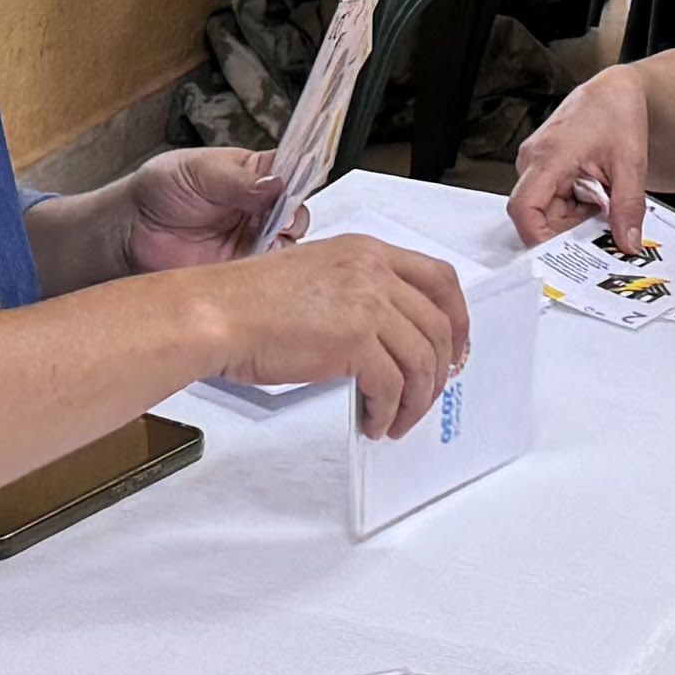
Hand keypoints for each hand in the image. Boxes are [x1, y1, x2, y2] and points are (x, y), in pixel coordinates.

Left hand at [114, 141, 289, 270]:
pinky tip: (256, 264)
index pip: (293, 173)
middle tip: (280, 220)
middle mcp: (262, 207)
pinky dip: (268, 273)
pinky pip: (266, 274)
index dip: (299, 181)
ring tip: (265, 242)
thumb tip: (277, 186)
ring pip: (288, 245)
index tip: (291, 189)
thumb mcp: (199, 172)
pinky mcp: (242, 269)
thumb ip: (238, 180)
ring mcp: (254, 239)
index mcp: (256, 174)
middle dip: (293, 217)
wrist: (130, 229)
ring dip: (283, 245)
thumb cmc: (162, 188)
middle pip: (296, 212)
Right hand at [207, 230, 470, 438]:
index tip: (453, 349)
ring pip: (422, 360)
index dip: (457, 318)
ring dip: (416, 400)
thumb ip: (357, 291)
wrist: (217, 315)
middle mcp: (374, 270)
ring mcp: (367, 303)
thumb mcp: (316, 274)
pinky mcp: (354, 339)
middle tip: (428, 396)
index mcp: (367, 250)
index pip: (439, 278)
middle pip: (440, 324)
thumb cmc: (249, 302)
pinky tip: (374, 423)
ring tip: (396, 422)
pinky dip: (389, 411)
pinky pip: (391, 385)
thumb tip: (386, 337)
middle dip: (441, 369)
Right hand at [509, 67, 662, 246]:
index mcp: (548, 157)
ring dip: (574, 219)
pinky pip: (552, 202)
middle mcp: (533, 162)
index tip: (567, 255)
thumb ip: (628, 207)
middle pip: (537, 216)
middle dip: (569, 231)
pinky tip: (596, 198)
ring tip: (604, 205)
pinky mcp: (544, 169)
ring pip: (546, 212)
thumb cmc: (617, 113)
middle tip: (602, 234)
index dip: (539, 239)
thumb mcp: (631, 164)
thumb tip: (628, 244)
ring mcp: (536, 165)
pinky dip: (575, 209)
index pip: (524, 209)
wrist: (615, 92)